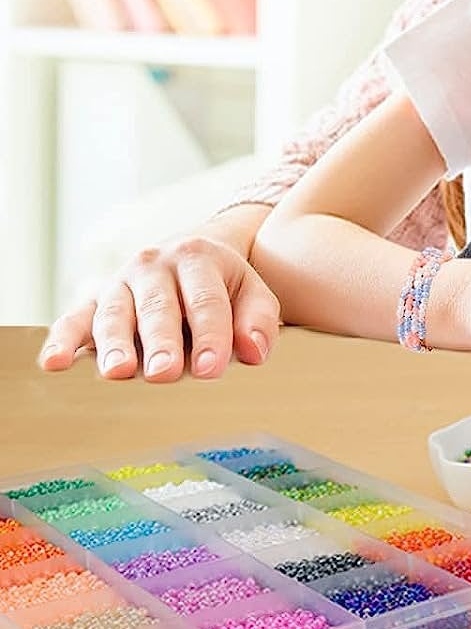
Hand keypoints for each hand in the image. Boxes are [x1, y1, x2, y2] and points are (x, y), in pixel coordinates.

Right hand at [37, 224, 279, 381]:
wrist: (190, 255)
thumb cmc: (225, 286)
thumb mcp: (251, 292)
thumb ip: (258, 320)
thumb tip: (255, 353)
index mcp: (197, 258)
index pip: (206, 300)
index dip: (210, 335)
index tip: (213, 368)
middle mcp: (154, 266)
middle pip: (158, 307)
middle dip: (161, 341)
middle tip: (164, 373)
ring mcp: (119, 282)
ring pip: (114, 313)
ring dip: (114, 344)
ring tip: (118, 372)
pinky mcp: (92, 300)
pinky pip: (73, 319)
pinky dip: (62, 340)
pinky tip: (55, 363)